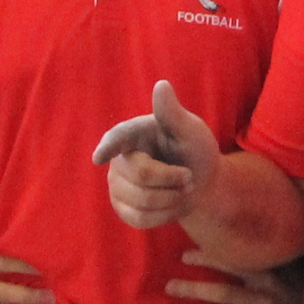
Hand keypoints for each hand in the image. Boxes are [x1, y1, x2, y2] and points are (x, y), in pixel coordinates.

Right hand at [95, 79, 220, 230]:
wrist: (203, 184)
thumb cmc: (195, 151)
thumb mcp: (191, 130)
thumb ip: (173, 113)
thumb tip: (162, 85)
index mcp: (133, 134)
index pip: (117, 139)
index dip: (108, 148)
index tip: (100, 158)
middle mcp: (119, 159)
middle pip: (141, 176)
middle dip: (173, 180)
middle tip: (188, 176)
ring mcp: (117, 185)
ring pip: (140, 201)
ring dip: (172, 199)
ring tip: (181, 189)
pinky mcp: (122, 207)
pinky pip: (139, 219)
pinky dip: (164, 216)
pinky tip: (171, 205)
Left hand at [168, 255, 297, 303]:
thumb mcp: (292, 271)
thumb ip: (270, 259)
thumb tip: (244, 238)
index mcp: (270, 277)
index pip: (233, 263)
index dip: (208, 258)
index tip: (185, 255)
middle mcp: (265, 297)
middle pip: (222, 292)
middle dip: (193, 289)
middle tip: (170, 286)